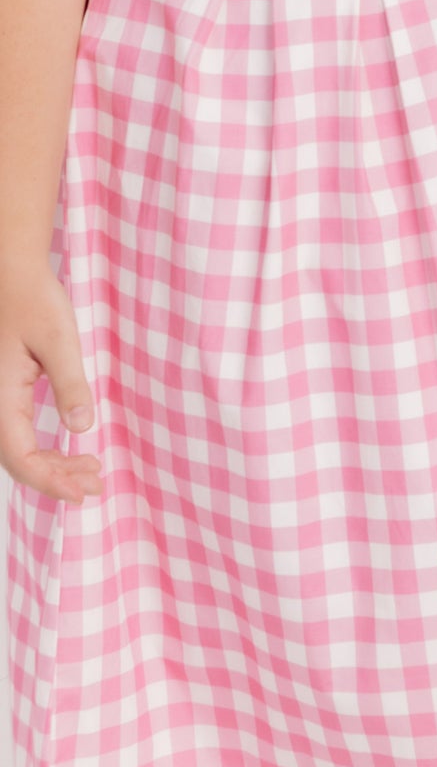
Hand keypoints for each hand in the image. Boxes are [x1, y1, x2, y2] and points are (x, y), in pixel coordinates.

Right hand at [0, 257, 101, 502]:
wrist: (12, 274)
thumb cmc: (34, 300)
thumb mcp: (59, 339)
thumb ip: (70, 384)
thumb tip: (81, 428)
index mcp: (2, 395)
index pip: (20, 458)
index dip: (50, 482)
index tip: (83, 492)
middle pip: (18, 460)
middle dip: (56, 478)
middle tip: (96, 483)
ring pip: (18, 449)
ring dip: (52, 465)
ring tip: (90, 468)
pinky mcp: (5, 391)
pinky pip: (19, 432)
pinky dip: (44, 447)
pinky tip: (70, 446)